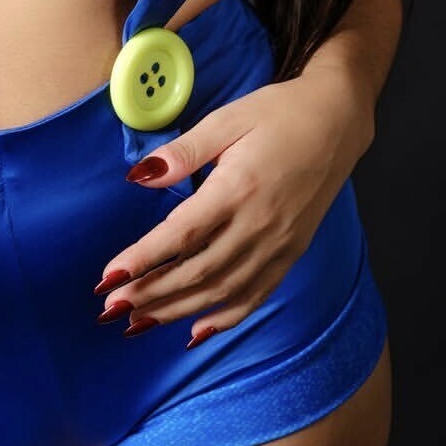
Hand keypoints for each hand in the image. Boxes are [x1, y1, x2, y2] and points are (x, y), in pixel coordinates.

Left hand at [94, 70, 371, 346]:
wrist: (337, 122)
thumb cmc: (278, 114)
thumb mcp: (226, 120)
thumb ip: (183, 151)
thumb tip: (141, 176)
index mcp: (238, 189)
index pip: (182, 234)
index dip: (143, 259)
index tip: (109, 277)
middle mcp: (259, 225)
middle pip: (198, 271)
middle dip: (151, 293)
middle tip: (111, 307)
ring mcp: (278, 244)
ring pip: (223, 290)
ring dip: (178, 310)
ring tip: (138, 321)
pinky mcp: (292, 253)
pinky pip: (256, 294)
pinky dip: (225, 317)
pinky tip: (196, 331)